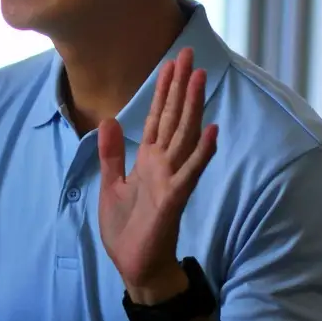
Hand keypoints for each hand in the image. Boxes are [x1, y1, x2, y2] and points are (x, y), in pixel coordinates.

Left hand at [97, 47, 217, 304]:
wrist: (135, 266)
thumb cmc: (127, 229)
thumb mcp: (111, 185)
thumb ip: (112, 153)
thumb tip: (109, 120)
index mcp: (149, 160)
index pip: (157, 117)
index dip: (163, 90)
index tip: (170, 62)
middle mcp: (164, 164)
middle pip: (174, 117)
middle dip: (180, 86)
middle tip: (188, 54)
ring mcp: (172, 178)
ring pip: (185, 135)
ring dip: (193, 107)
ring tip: (200, 77)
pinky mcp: (174, 197)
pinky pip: (190, 171)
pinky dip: (202, 151)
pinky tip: (212, 129)